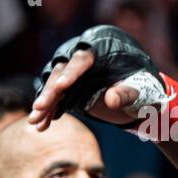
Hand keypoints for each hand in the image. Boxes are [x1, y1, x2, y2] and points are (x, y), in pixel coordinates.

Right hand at [29, 25, 177, 136]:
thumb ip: (126, 93)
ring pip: (53, 85)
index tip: (62, 86)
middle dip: (50, 92)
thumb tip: (111, 100)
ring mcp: (73, 72)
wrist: (139, 87)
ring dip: (44, 104)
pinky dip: (50, 111)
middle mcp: (81, 58)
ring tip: (35, 121)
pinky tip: (41, 125)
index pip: (82, 60)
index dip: (71, 73)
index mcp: (100, 51)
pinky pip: (56, 97)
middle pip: (61, 73)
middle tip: (39, 107)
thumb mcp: (140, 90)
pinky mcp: (69, 86)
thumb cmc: (142, 84)